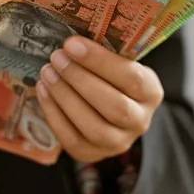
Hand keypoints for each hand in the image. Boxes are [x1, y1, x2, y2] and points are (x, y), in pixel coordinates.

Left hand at [35, 36, 163, 162]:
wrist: (112, 110)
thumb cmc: (113, 78)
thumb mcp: (120, 63)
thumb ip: (105, 53)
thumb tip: (71, 40)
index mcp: (151, 93)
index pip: (131, 78)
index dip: (99, 61)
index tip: (72, 44)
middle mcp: (140, 121)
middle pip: (114, 106)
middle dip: (80, 80)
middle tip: (56, 58)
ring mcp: (118, 142)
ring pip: (92, 126)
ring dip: (65, 97)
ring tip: (47, 73)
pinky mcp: (92, 154)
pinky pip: (71, 139)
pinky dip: (53, 114)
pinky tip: (43, 91)